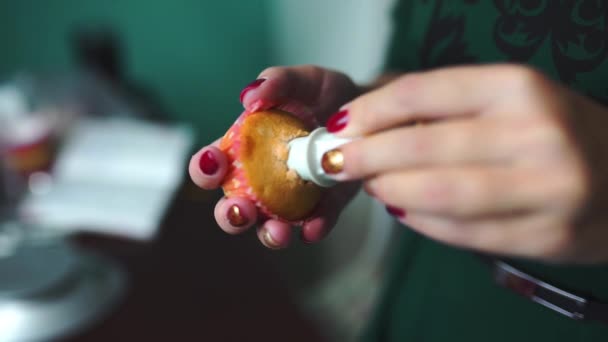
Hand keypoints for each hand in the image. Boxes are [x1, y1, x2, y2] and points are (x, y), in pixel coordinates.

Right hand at [189, 65, 359, 248]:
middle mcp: (263, 180)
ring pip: (269, 227)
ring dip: (268, 233)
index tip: (214, 164)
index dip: (205, 169)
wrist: (369, 114)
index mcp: (247, 148)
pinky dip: (311, 230)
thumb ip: (278, 81)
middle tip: (240, 210)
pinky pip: (313, 226)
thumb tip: (250, 96)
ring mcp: (292, 199)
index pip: (213, 164)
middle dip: (230, 215)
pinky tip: (313, 227)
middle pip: (234, 207)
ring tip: (278, 231)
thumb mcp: (306, 80)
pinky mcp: (324, 208)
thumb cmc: (327, 95)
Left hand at [327, 64, 607, 262]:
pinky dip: (420, 223)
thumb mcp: (507, 98)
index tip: (337, 126)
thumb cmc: (552, 129)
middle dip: (364, 157)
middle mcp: (536, 134)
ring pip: (437, 195)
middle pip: (421, 147)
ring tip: (371, 185)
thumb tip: (367, 120)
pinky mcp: (546, 237)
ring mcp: (546, 190)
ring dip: (389, 190)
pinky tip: (403, 210)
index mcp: (518, 87)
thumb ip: (443, 105)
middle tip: (333, 162)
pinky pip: (462, 233)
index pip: (419, 94)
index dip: (367, 112)